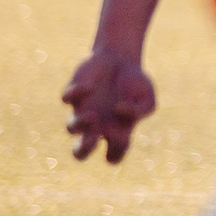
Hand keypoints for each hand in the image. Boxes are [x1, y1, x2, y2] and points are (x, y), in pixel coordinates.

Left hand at [62, 47, 156, 163]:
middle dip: (83, 150)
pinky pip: (67, 98)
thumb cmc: (135, 83)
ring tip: (92, 115)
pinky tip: (90, 87)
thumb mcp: (148, 98)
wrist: (120, 58)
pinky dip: (77, 94)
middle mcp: (97, 125)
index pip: (112, 156)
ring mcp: (83, 110)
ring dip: (81, 124)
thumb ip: (140, 111)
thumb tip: (118, 111)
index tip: (123, 135)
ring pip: (71, 128)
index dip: (116, 152)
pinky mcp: (73, 93)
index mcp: (117, 131)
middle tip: (93, 138)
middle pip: (80, 153)